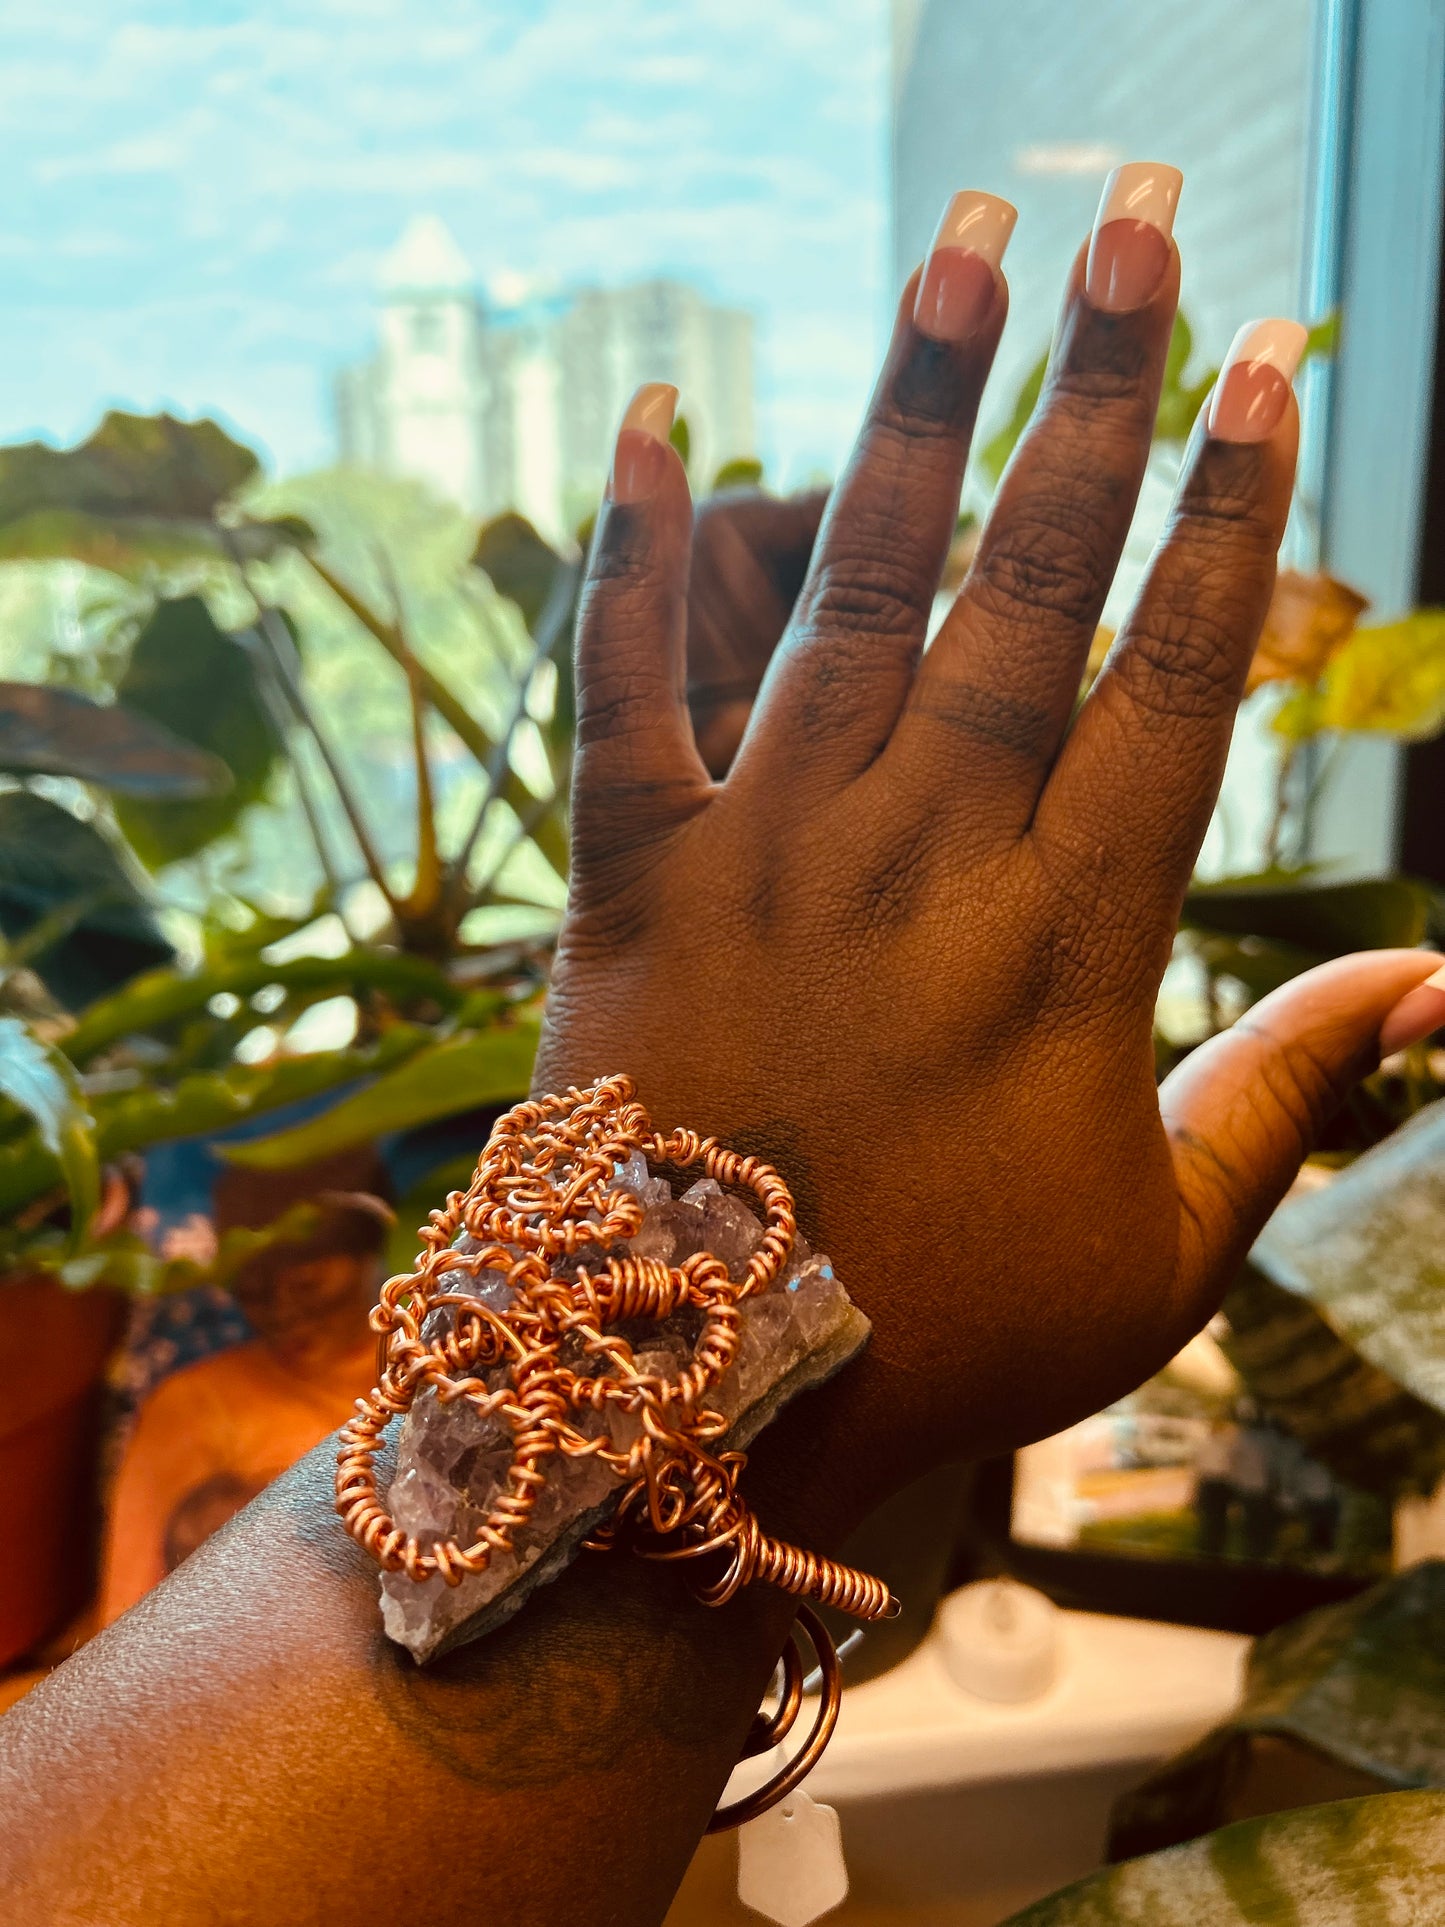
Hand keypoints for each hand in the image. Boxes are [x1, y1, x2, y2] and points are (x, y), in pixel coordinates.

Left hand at [535, 182, 1438, 1521]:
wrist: (702, 1400)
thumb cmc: (954, 1329)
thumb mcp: (1165, 1241)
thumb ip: (1295, 1092)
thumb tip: (1441, 988)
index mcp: (1075, 935)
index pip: (1180, 678)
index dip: (1232, 513)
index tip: (1271, 368)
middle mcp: (930, 853)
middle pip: (1035, 583)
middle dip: (1106, 392)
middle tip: (1150, 222)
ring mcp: (773, 847)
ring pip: (856, 584)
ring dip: (920, 402)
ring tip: (971, 243)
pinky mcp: (633, 872)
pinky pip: (622, 684)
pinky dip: (624, 548)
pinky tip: (647, 408)